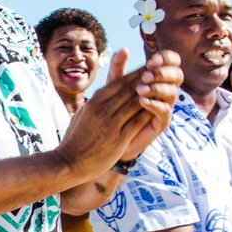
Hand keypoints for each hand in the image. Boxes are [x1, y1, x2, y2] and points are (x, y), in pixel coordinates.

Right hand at [58, 50, 182, 176]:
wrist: (68, 163)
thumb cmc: (74, 140)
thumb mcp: (82, 115)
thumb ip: (94, 103)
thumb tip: (102, 93)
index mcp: (94, 102)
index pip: (119, 82)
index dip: (135, 74)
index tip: (148, 68)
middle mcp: (102, 110)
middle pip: (129, 89)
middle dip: (147, 79)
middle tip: (161, 70)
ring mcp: (111, 124)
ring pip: (135, 102)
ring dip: (151, 93)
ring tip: (163, 86)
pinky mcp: (119, 138)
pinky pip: (138, 121)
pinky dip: (149, 112)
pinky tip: (159, 107)